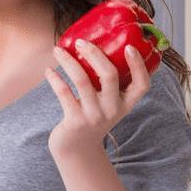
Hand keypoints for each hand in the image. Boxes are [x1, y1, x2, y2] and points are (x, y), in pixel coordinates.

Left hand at [45, 39, 154, 157]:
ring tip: (57, 50)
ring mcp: (94, 116)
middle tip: (80, 42)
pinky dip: (54, 79)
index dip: (138, 65)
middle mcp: (113, 109)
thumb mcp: (108, 104)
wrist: (78, 148)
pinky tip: (49, 70)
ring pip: (82, 80)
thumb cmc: (93, 117)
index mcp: (125, 103)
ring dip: (68, 61)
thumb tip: (96, 46)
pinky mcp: (75, 120)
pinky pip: (64, 92)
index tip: (129, 46)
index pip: (142, 85)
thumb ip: (109, 83)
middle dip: (94, 54)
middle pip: (109, 75)